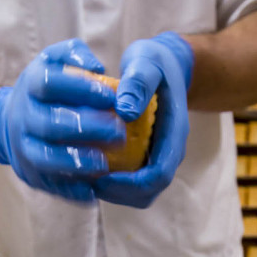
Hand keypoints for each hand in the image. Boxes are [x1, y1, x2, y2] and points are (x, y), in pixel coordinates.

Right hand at [0, 39, 123, 202]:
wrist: (12, 122)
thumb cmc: (47, 89)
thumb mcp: (55, 60)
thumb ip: (75, 53)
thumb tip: (97, 68)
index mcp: (32, 84)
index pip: (52, 83)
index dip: (81, 89)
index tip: (111, 96)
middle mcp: (23, 116)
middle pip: (51, 124)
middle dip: (87, 129)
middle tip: (119, 133)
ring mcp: (24, 147)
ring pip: (46, 158)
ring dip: (77, 163)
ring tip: (105, 164)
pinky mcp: (30, 172)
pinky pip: (49, 184)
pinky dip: (70, 190)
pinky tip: (92, 191)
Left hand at [93, 32, 193, 208]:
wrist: (164, 66)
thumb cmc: (153, 63)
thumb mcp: (147, 62)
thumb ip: (138, 83)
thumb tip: (124, 111)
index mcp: (174, 134)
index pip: (158, 174)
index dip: (129, 183)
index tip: (100, 176)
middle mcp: (168, 152)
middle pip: (147, 192)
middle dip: (116, 193)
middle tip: (83, 182)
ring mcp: (156, 157)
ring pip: (138, 194)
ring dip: (110, 192)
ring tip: (81, 179)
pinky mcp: (143, 158)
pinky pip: (129, 184)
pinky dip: (108, 184)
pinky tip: (84, 170)